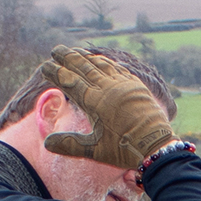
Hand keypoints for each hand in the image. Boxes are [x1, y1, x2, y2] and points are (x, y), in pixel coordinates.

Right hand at [38, 45, 176, 168]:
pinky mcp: (134, 85)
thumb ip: (70, 144)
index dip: (57, 73)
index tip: (45, 66)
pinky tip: (100, 59)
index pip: (70, 82)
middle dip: (68, 57)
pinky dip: (105, 62)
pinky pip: (116, 68)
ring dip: (85, 56)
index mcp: (94, 102)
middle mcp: (107, 88)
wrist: (154, 145)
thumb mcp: (94, 151)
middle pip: (83, 67)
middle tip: (56, 49)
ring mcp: (122, 84)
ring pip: (100, 64)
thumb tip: (47, 143)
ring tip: (75, 51)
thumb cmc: (123, 151)